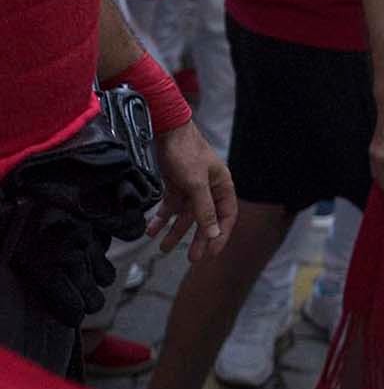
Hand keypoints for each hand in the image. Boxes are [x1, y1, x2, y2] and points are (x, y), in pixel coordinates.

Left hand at [145, 121, 235, 261]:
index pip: (226, 216)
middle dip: (197, 238)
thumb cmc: (186, 153)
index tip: (210, 253)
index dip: (220, 235)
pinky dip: (161, 218)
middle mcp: (209, 188)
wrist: (166, 129)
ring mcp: (191, 187)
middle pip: (205, 219)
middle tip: (191, 258)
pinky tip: (151, 229)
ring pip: (185, 215)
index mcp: (222, 186)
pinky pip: (170, 206)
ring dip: (175, 231)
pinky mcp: (175, 184)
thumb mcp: (195, 184)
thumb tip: (213, 233)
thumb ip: (204, 209)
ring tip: (163, 247)